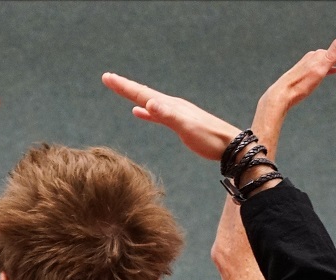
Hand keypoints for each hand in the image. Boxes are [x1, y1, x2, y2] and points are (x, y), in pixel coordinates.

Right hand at [103, 73, 240, 159]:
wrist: (228, 145)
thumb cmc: (209, 138)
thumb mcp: (187, 127)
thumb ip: (168, 115)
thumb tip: (148, 103)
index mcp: (170, 105)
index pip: (142, 93)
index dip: (124, 86)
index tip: (107, 78)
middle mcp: (171, 105)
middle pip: (143, 93)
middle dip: (124, 86)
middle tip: (107, 78)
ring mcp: (174, 113)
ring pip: (148, 101)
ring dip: (133, 96)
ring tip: (121, 90)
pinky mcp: (177, 122)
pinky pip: (155, 114)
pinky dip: (145, 111)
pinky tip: (139, 112)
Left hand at [253, 39, 335, 151]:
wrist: (278, 97)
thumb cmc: (298, 86)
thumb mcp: (317, 71)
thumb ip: (330, 57)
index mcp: (320, 56)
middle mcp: (314, 58)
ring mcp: (308, 65)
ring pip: (330, 60)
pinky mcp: (304, 74)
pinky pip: (322, 67)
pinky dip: (331, 67)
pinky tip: (334, 71)